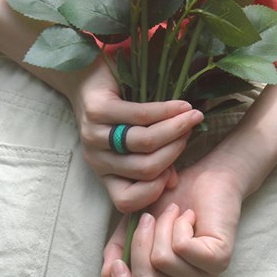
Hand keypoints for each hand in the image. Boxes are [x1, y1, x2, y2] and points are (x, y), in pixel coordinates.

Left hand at [67, 58, 202, 212]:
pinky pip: (140, 116)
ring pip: (144, 142)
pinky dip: (167, 111)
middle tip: (190, 132)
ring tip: (191, 117)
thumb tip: (172, 183)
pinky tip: (182, 106)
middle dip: (175, 151)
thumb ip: (154, 164)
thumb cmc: (119, 112)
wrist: (86, 76)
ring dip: (175, 130)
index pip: (125, 201)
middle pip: (144, 168)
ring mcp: (93, 135)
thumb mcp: (136, 144)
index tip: (172, 172)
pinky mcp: (97, 110)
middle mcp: (95, 158)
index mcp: (104, 174)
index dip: (153, 192)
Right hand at [101, 153, 247, 276]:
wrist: (203, 176)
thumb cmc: (168, 199)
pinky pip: (182, 249)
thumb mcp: (132, 224)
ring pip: (162, 261)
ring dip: (161, 227)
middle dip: (140, 240)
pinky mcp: (219, 259)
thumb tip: (107, 275)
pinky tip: (190, 216)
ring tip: (174, 211)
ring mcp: (203, 274)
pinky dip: (179, 225)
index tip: (118, 264)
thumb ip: (118, 248)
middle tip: (151, 216)